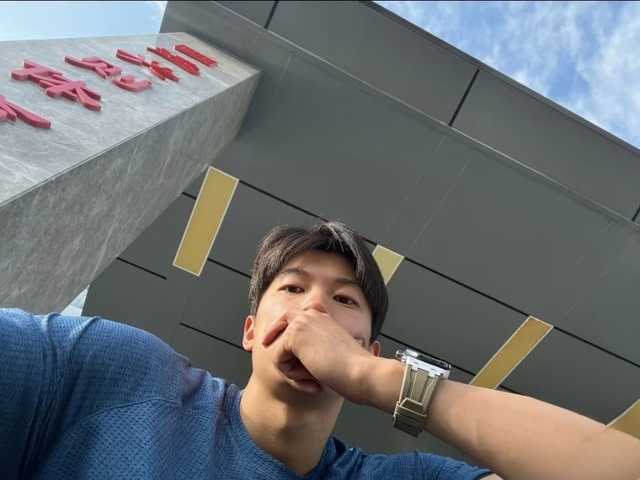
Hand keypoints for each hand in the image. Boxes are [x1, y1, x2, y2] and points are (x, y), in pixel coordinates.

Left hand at [261, 309, 375, 401]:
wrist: (360, 372)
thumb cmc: (351, 371)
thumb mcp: (328, 356)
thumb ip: (309, 351)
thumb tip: (281, 356)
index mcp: (322, 318)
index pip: (293, 319)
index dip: (281, 333)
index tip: (273, 343)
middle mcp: (311, 315)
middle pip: (279, 325)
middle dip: (277, 346)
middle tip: (281, 361)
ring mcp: (301, 323)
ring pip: (278, 349)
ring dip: (290, 371)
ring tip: (312, 381)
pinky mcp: (293, 335)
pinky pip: (277, 360)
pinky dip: (290, 376)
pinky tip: (311, 379)